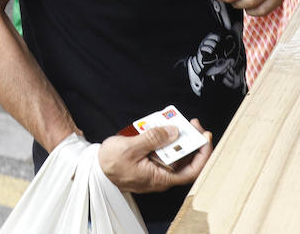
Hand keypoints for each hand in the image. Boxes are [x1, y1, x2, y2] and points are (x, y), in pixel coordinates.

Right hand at [97, 120, 212, 192]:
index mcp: (160, 178)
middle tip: (189, 123)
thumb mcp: (131, 148)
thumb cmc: (110, 164)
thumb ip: (153, 139)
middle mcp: (161, 176)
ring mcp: (156, 169)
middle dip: (189, 139)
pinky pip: (163, 151)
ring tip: (172, 121)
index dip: (202, 153)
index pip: (192, 170)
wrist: (95, 168)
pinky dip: (164, 138)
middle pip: (185, 159)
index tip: (204, 137)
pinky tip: (160, 127)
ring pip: (174, 153)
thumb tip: (173, 131)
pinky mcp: (150, 163)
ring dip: (175, 137)